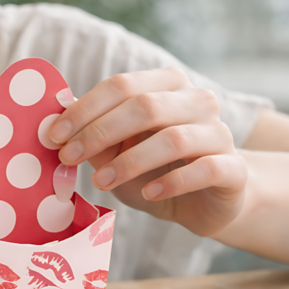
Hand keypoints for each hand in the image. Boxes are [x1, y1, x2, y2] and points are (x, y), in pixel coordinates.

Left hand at [47, 67, 246, 236]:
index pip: (122, 85)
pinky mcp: (234, 169)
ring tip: (101, 182)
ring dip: (130, 161)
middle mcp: (197, 101)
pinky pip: (205, 169)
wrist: (206, 203)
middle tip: (69, 157)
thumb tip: (53, 120)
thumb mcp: (116, 153)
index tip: (54, 135)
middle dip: (100, 132)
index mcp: (167, 85)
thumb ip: (93, 135)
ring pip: (174, 138)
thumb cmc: (155, 171)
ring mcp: (220, 133)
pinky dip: (171, 182)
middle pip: (145, 106)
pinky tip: (149, 193)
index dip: (85, 109)